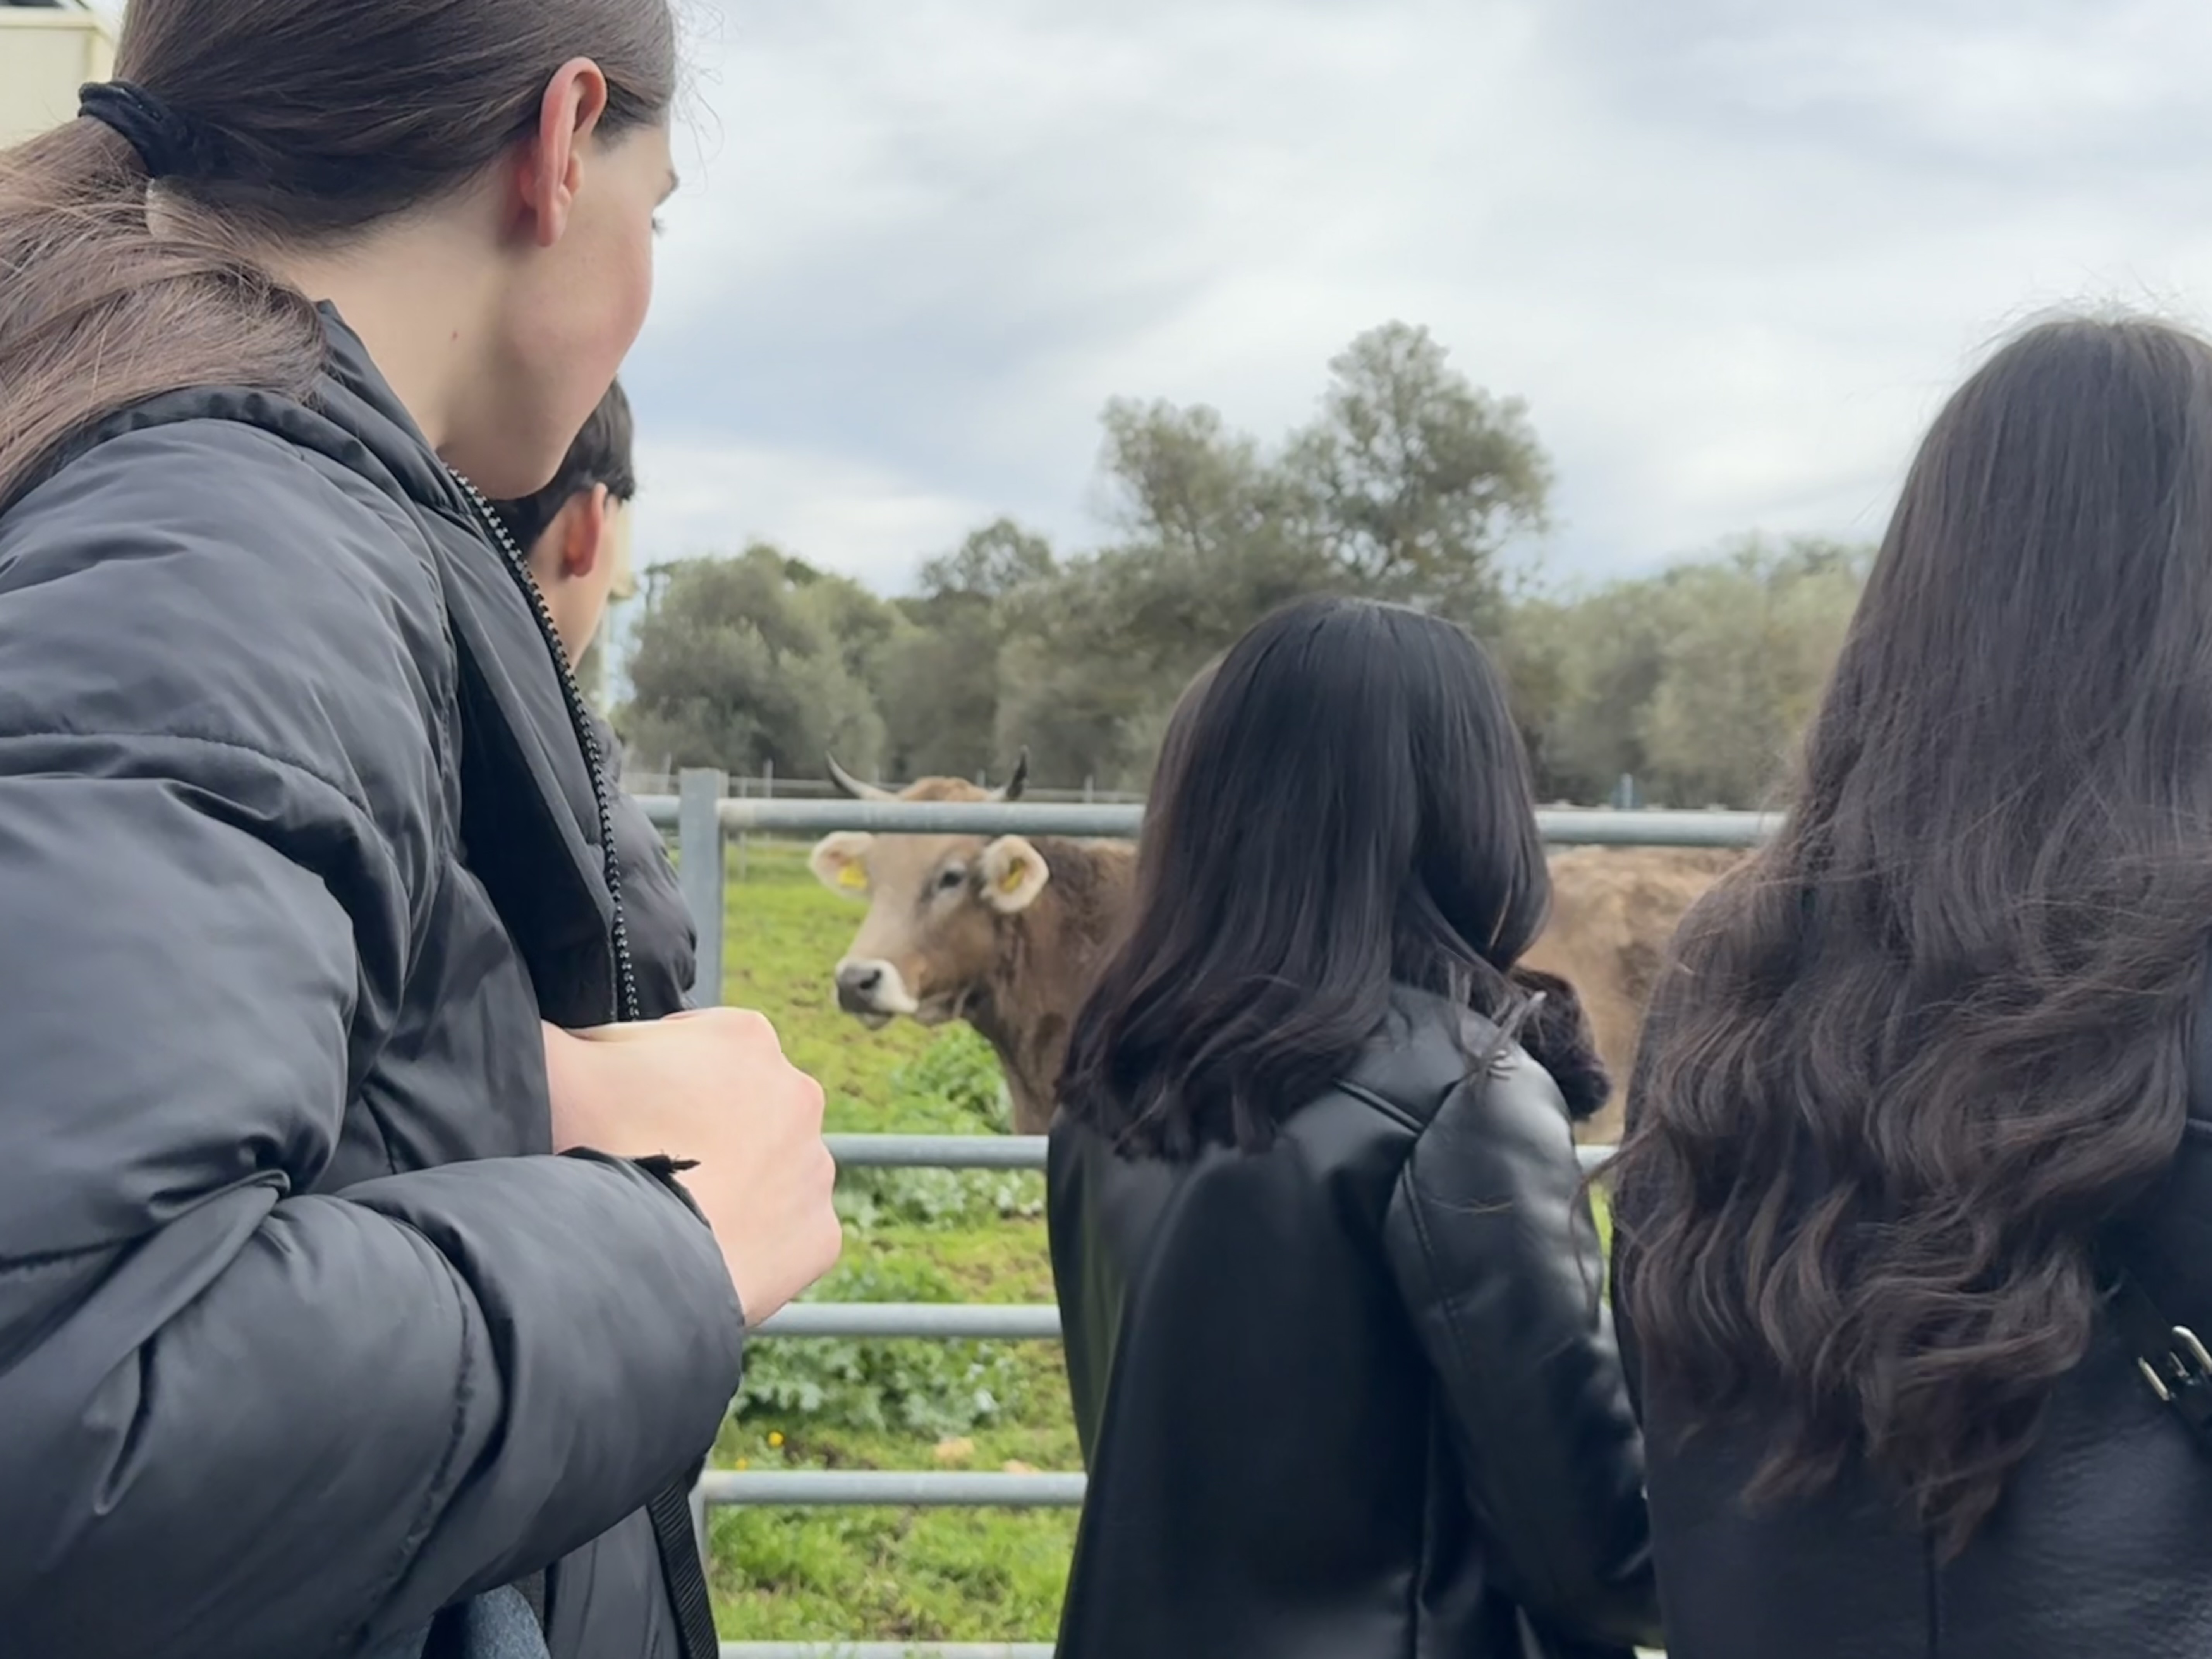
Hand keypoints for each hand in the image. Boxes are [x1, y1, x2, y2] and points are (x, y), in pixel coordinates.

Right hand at [543, 1009, 840, 1325]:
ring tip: (670, 1215)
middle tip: (640, 1166)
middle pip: (736, 1109)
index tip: (617, 1114)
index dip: (645, 1081)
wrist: (625, 1261)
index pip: (693, 1048)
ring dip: (729, 1187)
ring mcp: (815, 1168)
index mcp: (745, 1036)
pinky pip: (783, 1238)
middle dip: (695, 1132)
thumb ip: (553, 1027)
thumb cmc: (589, 1147)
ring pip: (766, 1172)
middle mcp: (798, 1092)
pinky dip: (749, 1246)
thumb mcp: (550, 1057)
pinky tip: (703, 1252)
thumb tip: (524, 1011)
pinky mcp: (821, 1236)